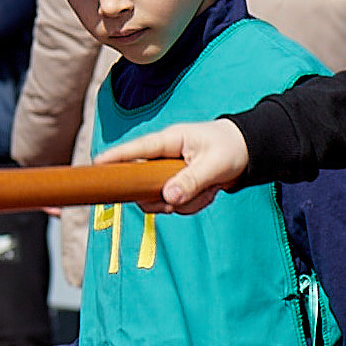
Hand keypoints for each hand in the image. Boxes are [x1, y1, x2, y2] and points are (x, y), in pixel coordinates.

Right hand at [100, 118, 248, 211]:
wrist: (250, 152)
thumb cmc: (232, 148)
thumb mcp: (215, 164)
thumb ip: (192, 181)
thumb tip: (168, 199)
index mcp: (170, 140)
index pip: (137, 149)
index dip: (116, 157)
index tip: (96, 165)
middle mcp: (165, 156)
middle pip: (143, 184)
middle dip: (163, 198)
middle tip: (181, 199)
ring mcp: (170, 172)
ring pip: (162, 199)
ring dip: (186, 202)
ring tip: (210, 189)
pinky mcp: (178, 185)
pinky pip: (177, 204)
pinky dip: (195, 204)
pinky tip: (211, 192)